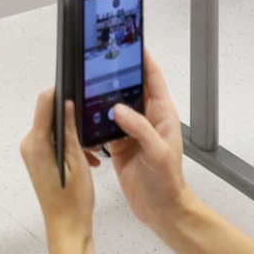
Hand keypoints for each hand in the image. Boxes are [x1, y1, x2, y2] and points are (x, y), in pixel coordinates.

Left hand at [20, 88, 97, 241]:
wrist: (67, 227)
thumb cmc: (72, 202)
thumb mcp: (78, 162)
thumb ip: (70, 131)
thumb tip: (67, 105)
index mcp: (37, 144)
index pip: (44, 104)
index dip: (58, 93)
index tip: (74, 89)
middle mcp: (30, 146)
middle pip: (49, 116)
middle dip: (71, 118)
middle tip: (89, 129)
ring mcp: (33, 153)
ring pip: (54, 129)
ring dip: (72, 134)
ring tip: (90, 152)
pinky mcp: (39, 159)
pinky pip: (54, 142)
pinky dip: (69, 145)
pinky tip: (86, 159)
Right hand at [102, 52, 195, 236]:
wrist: (162, 211)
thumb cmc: (169, 183)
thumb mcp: (158, 153)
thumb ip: (140, 128)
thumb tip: (119, 109)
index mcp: (162, 115)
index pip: (153, 79)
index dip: (143, 59)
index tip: (132, 42)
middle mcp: (147, 120)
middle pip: (130, 89)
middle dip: (116, 75)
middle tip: (101, 60)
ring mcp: (131, 132)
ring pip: (114, 106)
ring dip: (102, 98)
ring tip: (88, 85)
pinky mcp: (119, 145)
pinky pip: (104, 127)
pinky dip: (94, 122)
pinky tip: (84, 118)